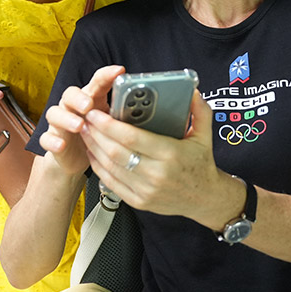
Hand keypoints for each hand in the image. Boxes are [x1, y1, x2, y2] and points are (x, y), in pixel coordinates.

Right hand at [38, 65, 124, 174]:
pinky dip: (53, 141)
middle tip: (89, 105)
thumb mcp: (109, 122)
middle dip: (79, 97)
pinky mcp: (52, 140)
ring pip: (54, 113)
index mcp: (89, 98)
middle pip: (69, 93)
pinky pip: (46, 138)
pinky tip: (62, 145)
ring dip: (66, 118)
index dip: (106, 75)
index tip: (119, 71)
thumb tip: (144, 108)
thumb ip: (120, 113)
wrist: (74, 158)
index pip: (96, 82)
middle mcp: (71, 106)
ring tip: (79, 125)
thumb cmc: (95, 134)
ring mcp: (59, 123)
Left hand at [81, 90, 225, 223]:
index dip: (110, 125)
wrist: (205, 198)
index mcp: (171, 154)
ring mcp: (146, 190)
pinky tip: (93, 153)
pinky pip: (112, 183)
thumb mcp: (205, 135)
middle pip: (116, 152)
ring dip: (93, 148)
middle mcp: (156, 174)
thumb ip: (199, 110)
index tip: (97, 114)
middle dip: (96, 134)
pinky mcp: (139, 201)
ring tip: (86, 132)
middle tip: (86, 119)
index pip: (132, 138)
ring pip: (110, 167)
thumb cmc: (201, 165)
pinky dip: (98, 167)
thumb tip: (191, 90)